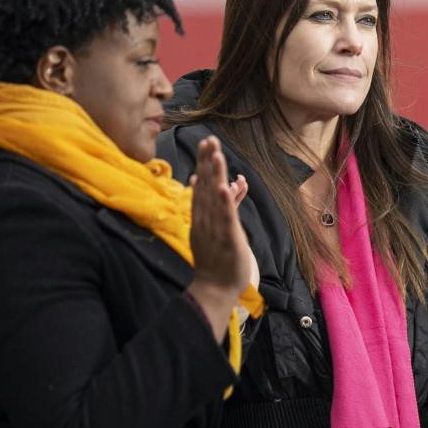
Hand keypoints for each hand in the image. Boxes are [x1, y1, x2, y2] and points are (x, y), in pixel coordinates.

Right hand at [187, 137, 257, 338]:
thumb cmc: (214, 259)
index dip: (203, 164)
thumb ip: (206, 205)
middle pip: (206, 186)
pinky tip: (225, 187)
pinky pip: (226, 218)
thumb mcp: (207, 227)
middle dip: (207, 162)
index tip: (205, 143)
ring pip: (214, 198)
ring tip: (216, 155)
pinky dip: (225, 203)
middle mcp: (206, 219)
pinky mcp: (227, 239)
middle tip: (209, 139)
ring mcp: (215, 228)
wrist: (214, 289)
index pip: (202, 185)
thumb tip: (200, 182)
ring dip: (215, 176)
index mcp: (202, 216)